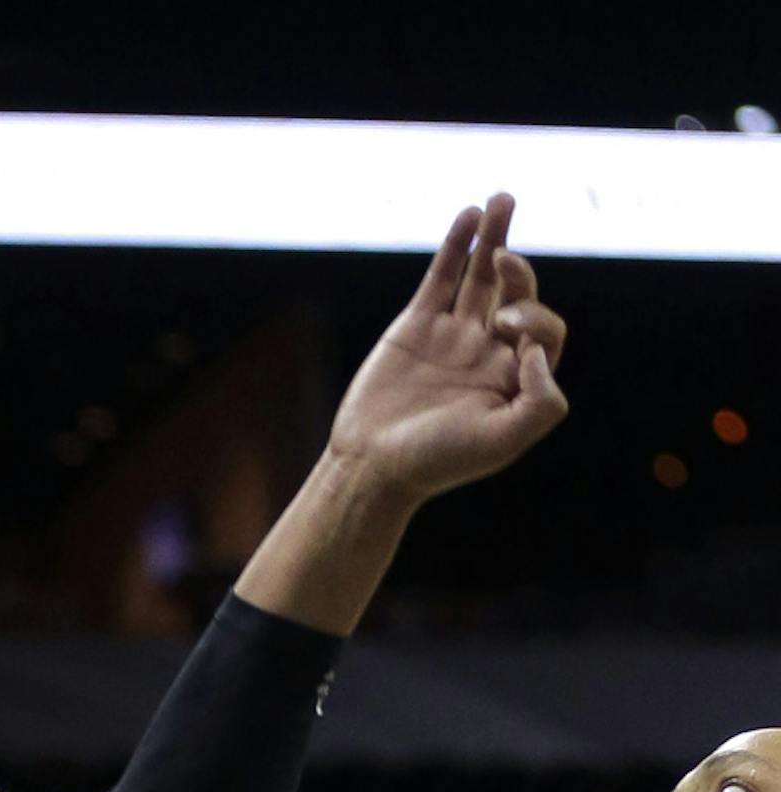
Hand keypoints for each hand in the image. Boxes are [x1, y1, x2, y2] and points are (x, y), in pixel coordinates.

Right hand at [326, 195, 567, 508]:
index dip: (539, 323)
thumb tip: (538, 350)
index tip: (512, 340)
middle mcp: (488, 354)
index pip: (546, 332)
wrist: (372, 466)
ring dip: (496, 236)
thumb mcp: (502, 442)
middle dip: (520, 273)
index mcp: (514, 381)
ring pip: (482, 276)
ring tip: (503, 197)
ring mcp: (452, 337)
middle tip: (504, 269)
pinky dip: (456, 244)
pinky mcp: (416, 325)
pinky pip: (441, 276)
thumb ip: (541, 401)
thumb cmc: (437, 462)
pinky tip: (469, 215)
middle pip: (520, 294)